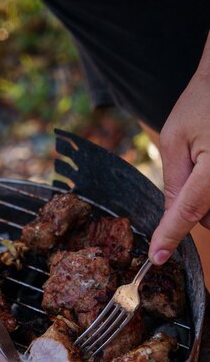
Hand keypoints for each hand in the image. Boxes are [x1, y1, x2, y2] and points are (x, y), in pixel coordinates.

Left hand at [149, 52, 209, 264]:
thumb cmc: (204, 102)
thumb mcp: (176, 138)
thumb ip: (173, 182)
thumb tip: (169, 220)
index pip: (186, 213)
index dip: (169, 237)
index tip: (157, 259)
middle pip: (206, 217)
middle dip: (192, 205)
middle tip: (193, 167)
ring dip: (206, 199)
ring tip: (207, 159)